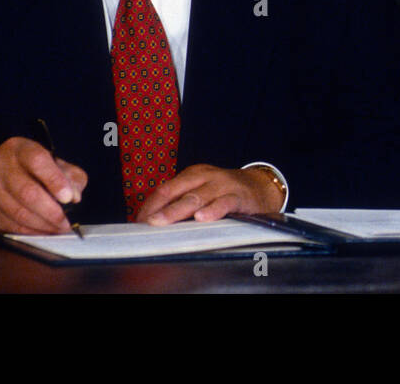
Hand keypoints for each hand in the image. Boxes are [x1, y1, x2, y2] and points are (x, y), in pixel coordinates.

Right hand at [0, 137, 87, 233]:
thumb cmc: (31, 171)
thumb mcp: (54, 164)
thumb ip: (71, 176)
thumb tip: (74, 196)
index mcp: (21, 149)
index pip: (37, 161)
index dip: (55, 180)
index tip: (68, 198)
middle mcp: (1, 166)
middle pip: (27, 192)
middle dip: (51, 212)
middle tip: (65, 222)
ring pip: (18, 213)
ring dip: (42, 225)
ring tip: (58, 229)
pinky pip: (10, 225)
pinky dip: (30, 232)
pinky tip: (42, 231)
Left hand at [135, 164, 285, 224]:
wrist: (261, 186)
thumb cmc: (225, 192)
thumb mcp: (202, 190)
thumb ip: (182, 202)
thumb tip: (155, 221)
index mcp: (193, 175)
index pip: (165, 189)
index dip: (150, 206)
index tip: (138, 222)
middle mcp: (205, 177)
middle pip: (177, 192)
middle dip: (159, 209)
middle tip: (146, 223)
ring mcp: (222, 185)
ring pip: (196, 197)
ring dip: (177, 211)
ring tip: (162, 222)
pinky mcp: (239, 196)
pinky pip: (224, 203)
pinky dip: (212, 211)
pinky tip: (202, 218)